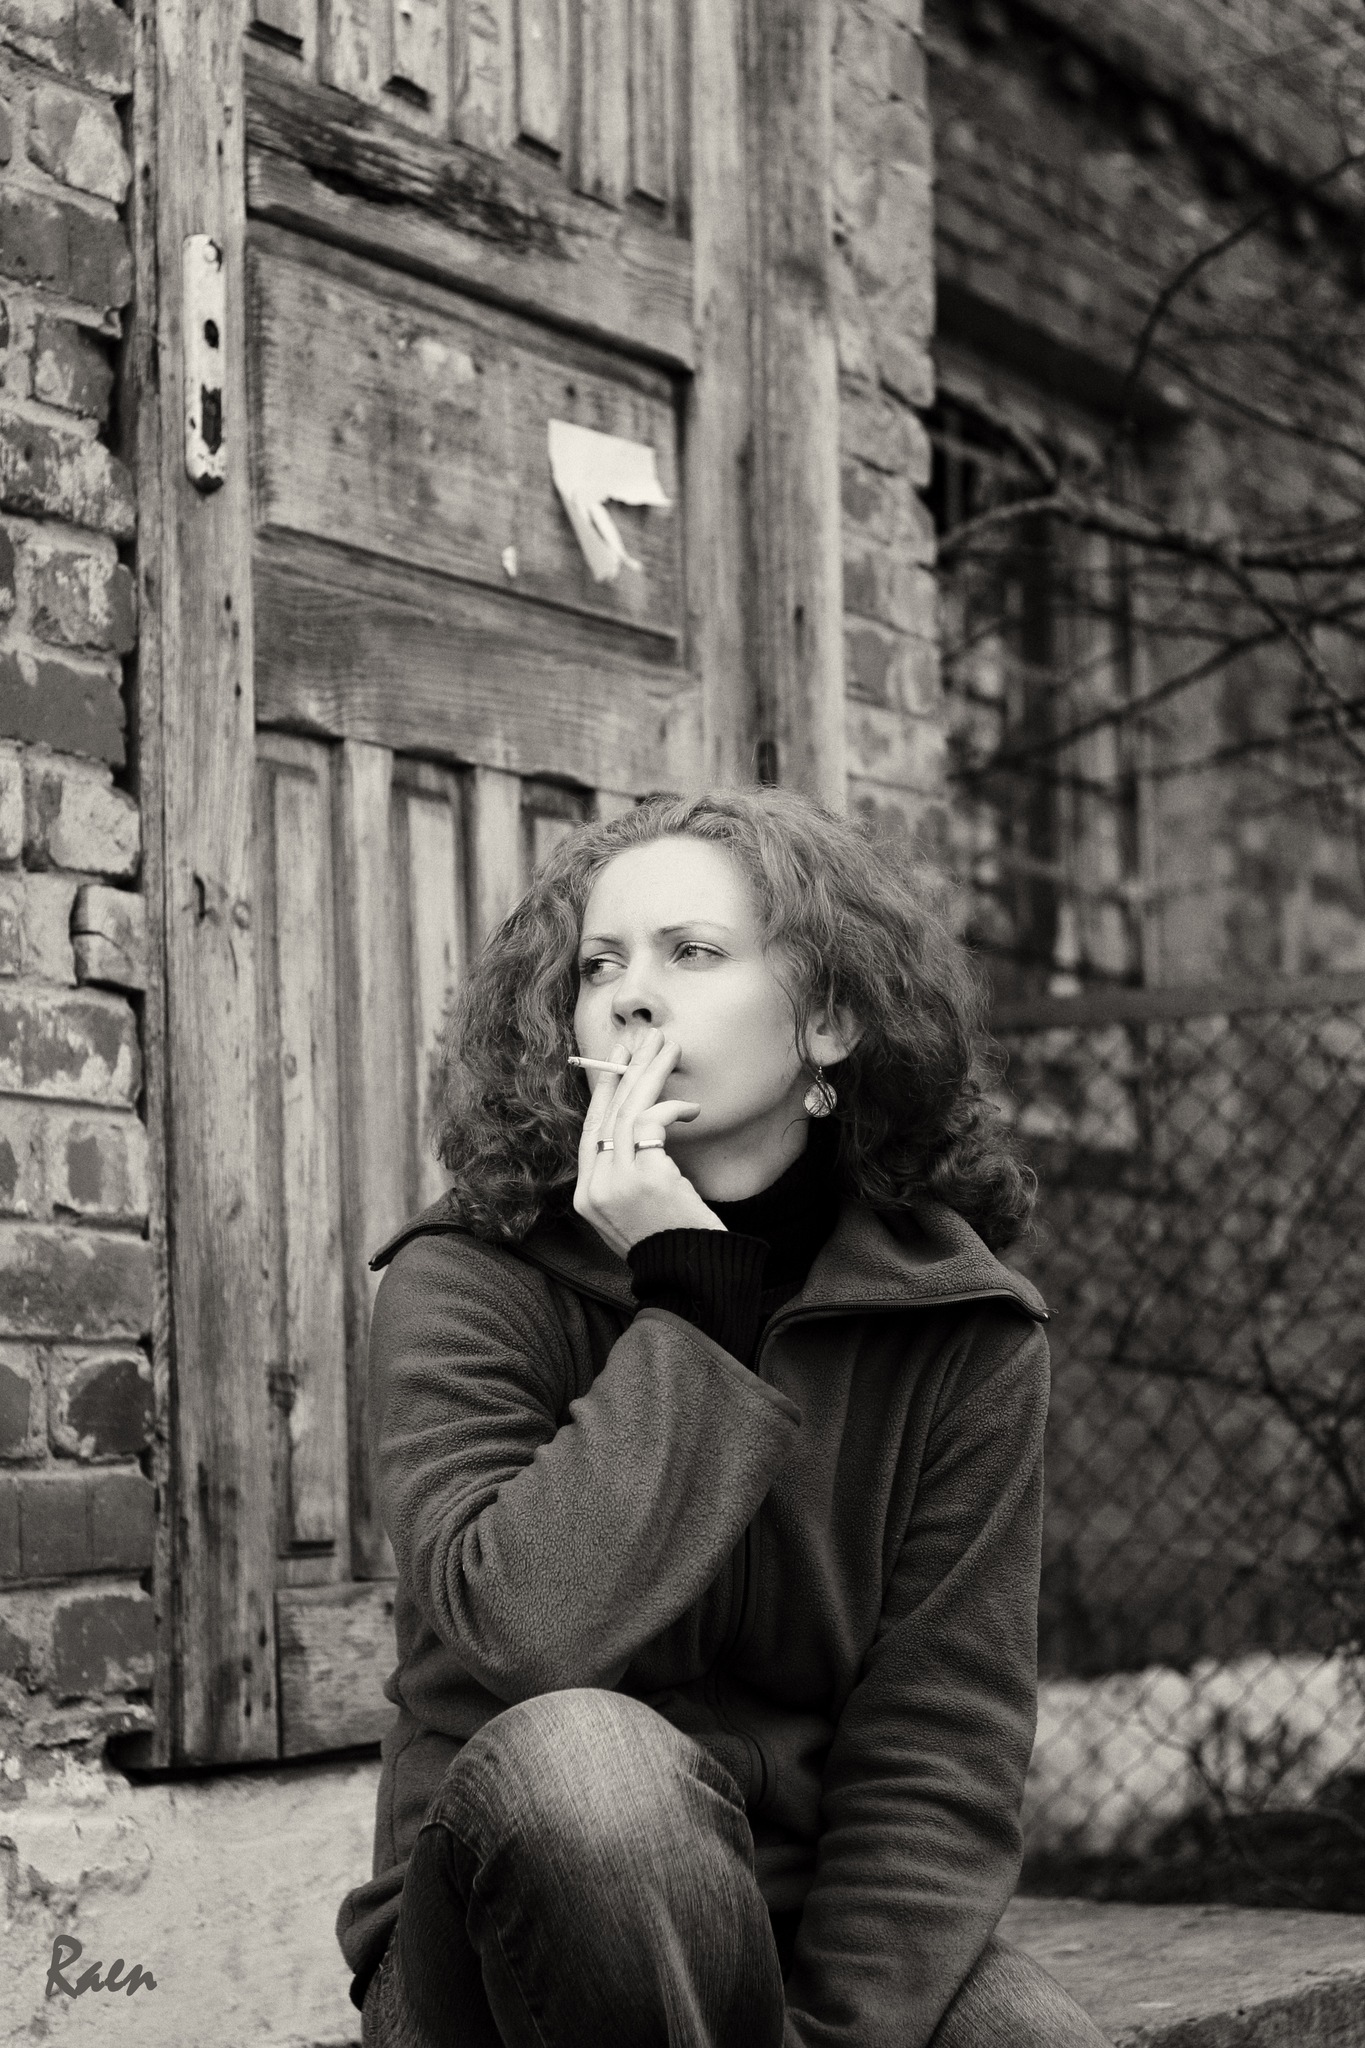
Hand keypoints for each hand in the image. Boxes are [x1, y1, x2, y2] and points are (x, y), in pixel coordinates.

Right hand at [574, 1027, 724, 1257]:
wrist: (693, 1281)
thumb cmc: (675, 1246)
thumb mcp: (636, 1214)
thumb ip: (627, 1178)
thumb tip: (642, 1131)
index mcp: (587, 1197)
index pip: (589, 1132)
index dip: (602, 1093)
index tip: (615, 1062)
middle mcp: (594, 1189)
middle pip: (605, 1115)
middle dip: (624, 1071)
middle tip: (642, 1039)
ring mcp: (616, 1184)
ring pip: (627, 1113)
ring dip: (650, 1075)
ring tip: (668, 1047)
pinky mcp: (645, 1178)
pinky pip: (652, 1125)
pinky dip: (671, 1109)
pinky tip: (690, 1108)